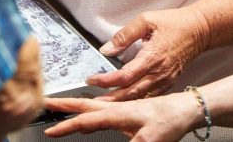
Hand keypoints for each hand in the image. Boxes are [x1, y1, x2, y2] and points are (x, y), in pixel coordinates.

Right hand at [43, 92, 198, 139]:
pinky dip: (89, 117)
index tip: (49, 130)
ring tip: (61, 111)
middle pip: (83, 105)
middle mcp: (116, 109)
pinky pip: (102, 114)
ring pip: (92, 108)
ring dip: (75, 109)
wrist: (186, 110)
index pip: (85, 120)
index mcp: (116, 113)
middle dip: (63, 104)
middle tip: (46, 102)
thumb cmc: (169, 121)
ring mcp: (122, 110)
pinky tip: (89, 125)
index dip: (66, 126)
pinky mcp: (129, 114)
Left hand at [86, 7, 208, 99]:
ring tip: (105, 106)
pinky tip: (126, 104)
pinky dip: (137, 102)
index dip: (106, 81)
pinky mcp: (169, 82)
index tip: (91, 80)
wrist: (199, 29)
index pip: (124, 75)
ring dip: (122, 104)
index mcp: (152, 57)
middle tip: (93, 103)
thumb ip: (124, 35)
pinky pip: (151, 96)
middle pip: (131, 93)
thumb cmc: (174, 23)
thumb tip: (107, 49)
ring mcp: (165, 80)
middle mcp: (159, 72)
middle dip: (110, 100)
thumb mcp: (146, 20)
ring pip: (141, 98)